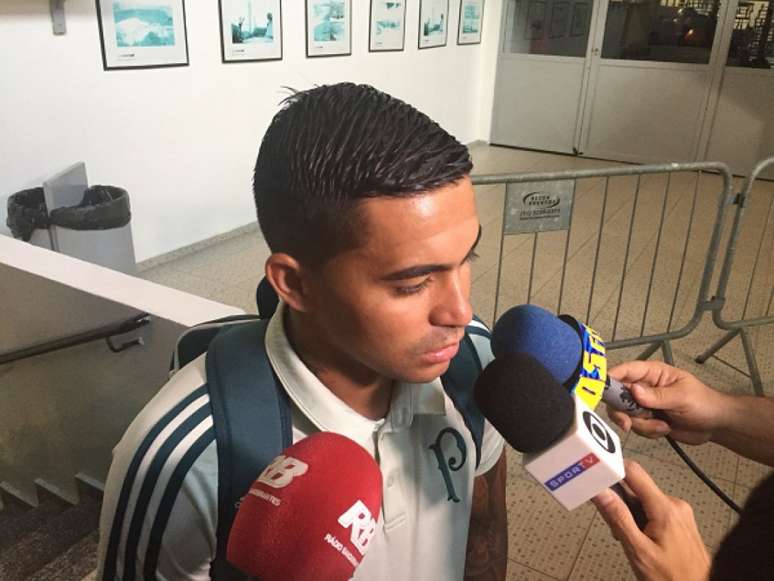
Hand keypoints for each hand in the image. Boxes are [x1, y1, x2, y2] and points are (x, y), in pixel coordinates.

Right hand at [592, 460, 709, 580]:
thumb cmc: (673, 578)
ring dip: (630, 515)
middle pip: (636, 488)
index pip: (633, 471)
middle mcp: (675, 505)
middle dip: (619, 503)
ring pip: (643, 500)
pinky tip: (643, 540)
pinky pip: (653, 510)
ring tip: (632, 541)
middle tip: (615, 528)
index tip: (596, 478)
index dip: (612, 470)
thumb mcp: (639, 551)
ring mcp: (680, 513)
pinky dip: (642, 521)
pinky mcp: (680, 521)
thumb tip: (601, 492)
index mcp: (665, 508)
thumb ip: (618, 518)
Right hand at [606, 361, 726, 444]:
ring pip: (626, 415)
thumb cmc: (703, 403)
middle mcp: (643, 387)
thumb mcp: (682, 397)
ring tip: (663, 426)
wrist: (715, 426)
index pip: (625, 371)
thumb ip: (657, 396)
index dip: (610, 378)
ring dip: (642, 425)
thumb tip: (633, 391)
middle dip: (622, 412)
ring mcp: (644, 405)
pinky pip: (636, 427)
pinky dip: (649, 431)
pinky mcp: (647, 420)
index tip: (601, 391)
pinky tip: (665, 429)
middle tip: (627, 424)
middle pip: (617, 396)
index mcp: (651, 373)